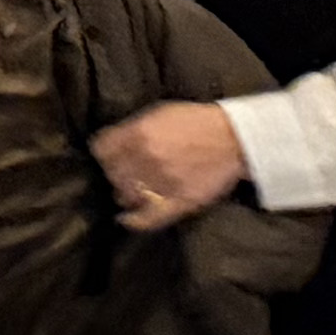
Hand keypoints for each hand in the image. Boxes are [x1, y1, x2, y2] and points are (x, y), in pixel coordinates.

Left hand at [92, 100, 254, 230]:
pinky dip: (134, 221)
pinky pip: (148, 218)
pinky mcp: (179, 202)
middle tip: (123, 174)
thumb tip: (114, 140)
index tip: (108, 156)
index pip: (101, 149)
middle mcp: (145, 158)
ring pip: (126, 195)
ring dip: (125, 193)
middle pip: (112, 173)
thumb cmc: (196, 121)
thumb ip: (133, 127)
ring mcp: (161, 182)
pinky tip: (126, 220)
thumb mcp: (158, 113)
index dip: (103, 153)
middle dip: (115, 173)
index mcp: (138, 133)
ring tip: (131, 192)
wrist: (234, 139)